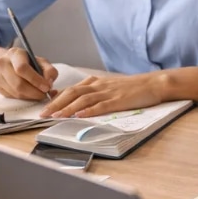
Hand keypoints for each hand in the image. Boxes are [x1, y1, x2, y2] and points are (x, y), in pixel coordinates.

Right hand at [0, 47, 57, 100]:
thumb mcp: (41, 61)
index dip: (36, 80)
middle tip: (45, 94)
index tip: (47, 87)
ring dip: (30, 96)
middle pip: (18, 83)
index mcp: (14, 54)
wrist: (8, 63)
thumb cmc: (28, 62)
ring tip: (39, 94)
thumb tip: (49, 82)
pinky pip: (12, 96)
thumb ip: (49, 70)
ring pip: (15, 92)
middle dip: (35, 92)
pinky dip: (24, 98)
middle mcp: (2, 63)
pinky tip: (30, 94)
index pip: (22, 68)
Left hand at [40, 73, 163, 118]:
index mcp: (96, 82)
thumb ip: (93, 92)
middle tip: (43, 114)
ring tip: (56, 116)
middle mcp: (100, 85)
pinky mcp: (119, 100)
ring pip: (83, 99)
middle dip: (56, 104)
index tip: (44, 106)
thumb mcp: (110, 86)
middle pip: (73, 93)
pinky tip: (80, 115)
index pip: (71, 89)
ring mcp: (109, 92)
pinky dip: (89, 110)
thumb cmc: (133, 87)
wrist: (154, 83)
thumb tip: (75, 102)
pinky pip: (101, 105)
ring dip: (68, 108)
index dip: (56, 98)